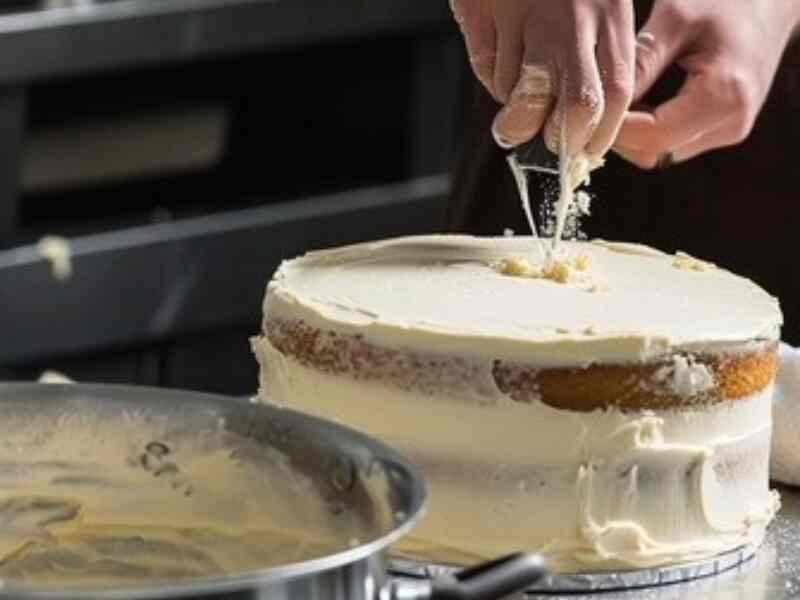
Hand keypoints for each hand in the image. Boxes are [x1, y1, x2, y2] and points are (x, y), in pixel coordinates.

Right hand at [450, 0, 635, 156]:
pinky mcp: (484, 13)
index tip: (588, 152)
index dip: (603, 134)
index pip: (618, 92)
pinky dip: (493, 80)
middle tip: (550, 147)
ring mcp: (525, 15)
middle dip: (564, 140)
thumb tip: (588, 122)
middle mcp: (572, 16)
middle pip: (578, 105)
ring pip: (523, 94)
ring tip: (514, 122)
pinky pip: (488, 69)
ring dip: (517, 117)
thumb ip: (599, 48)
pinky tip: (500, 65)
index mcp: (610, 9)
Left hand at [614, 0, 799, 167]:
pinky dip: (650, 128)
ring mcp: (730, 129)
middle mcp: (731, 123)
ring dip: (634, 133)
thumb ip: (640, 63)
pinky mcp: (724, 127)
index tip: (588, 108)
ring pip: (662, 152)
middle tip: (596, 104)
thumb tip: (599, 101)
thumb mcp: (676, 18)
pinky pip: (675, 141)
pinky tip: (638, 102)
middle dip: (620, 134)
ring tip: (616, 100)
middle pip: (655, 152)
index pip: (652, 137)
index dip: (614, 129)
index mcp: (724, 96)